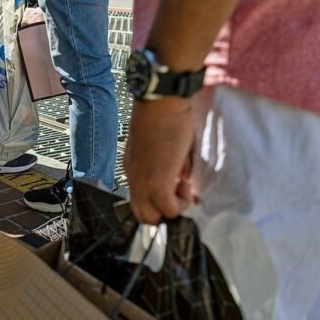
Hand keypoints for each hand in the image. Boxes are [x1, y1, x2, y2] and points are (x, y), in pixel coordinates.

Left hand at [124, 98, 195, 224]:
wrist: (161, 102)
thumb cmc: (165, 115)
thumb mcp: (164, 146)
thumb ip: (170, 165)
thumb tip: (184, 180)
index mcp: (133, 168)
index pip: (140, 199)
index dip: (160, 199)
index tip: (176, 185)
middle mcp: (133, 178)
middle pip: (142, 214)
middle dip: (164, 210)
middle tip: (179, 189)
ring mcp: (143, 182)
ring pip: (151, 217)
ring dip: (172, 207)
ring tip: (183, 184)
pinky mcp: (156, 182)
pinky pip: (168, 209)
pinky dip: (180, 203)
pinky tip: (185, 182)